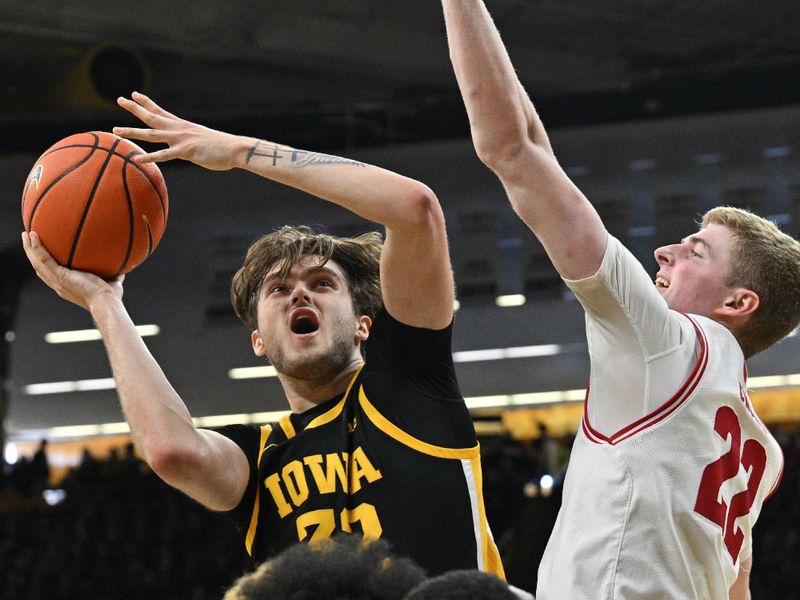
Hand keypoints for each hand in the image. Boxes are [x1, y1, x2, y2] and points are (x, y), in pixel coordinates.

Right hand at [22, 231, 123, 310]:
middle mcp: (58, 284)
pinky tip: (33, 235)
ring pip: (37, 262)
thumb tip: (123, 267)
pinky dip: (37, 247)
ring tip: (26, 233)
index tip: (42, 252)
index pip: (51, 274)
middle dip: (32, 253)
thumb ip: (113, 274)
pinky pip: (44, 259)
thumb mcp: (111, 282)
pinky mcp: (59, 276)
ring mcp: (57, 281)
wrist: (106, 302)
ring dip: (29, 247)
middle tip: (28, 239)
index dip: (44, 264)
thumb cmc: (110, 297)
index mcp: (66, 286)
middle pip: (39, 267)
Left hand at [113, 92, 250, 170]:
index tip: (135, 94)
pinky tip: (137, 158)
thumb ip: (194, 144)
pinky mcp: (186, 151)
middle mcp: (179, 129)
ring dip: (132, 131)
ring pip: (151, 134)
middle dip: (135, 108)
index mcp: (184, 126)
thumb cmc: (224, 148)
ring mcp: (181, 139)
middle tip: (120, 99)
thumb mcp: (205, 142)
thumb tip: (193, 150)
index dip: (147, 103)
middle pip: (152, 117)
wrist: (237, 149)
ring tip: (115, 130)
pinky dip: (150, 157)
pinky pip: (164, 155)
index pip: (161, 112)